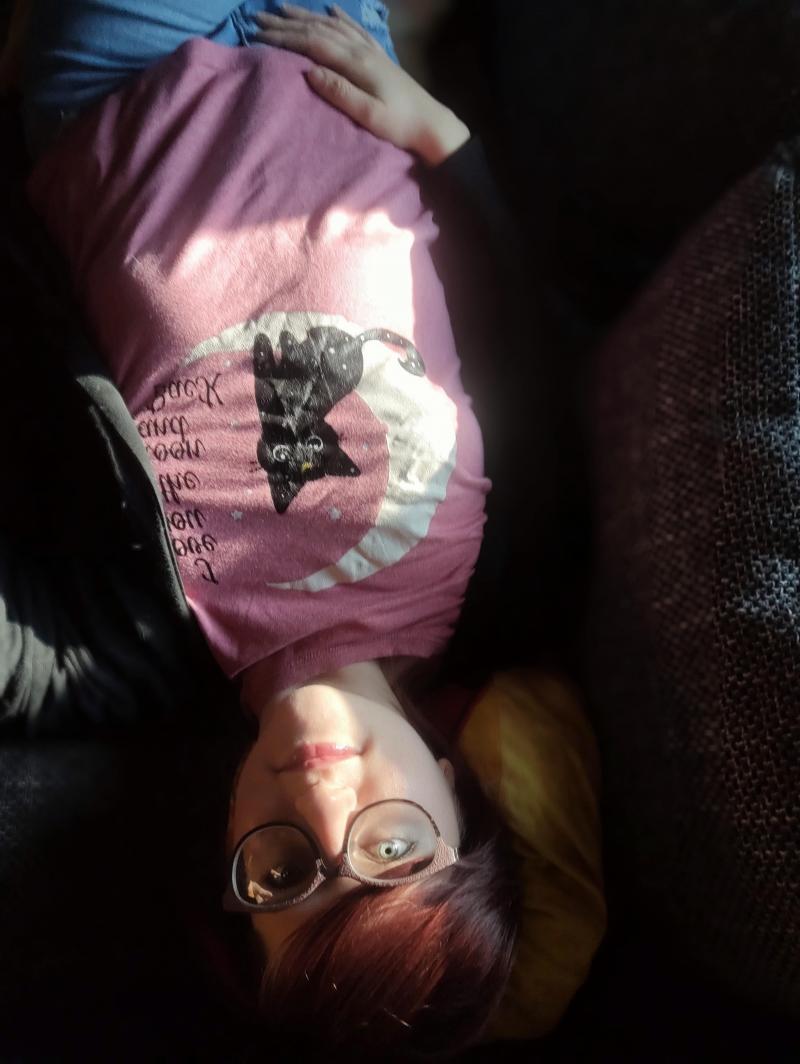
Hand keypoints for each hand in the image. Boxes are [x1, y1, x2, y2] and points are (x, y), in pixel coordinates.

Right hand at [253, 3, 469, 165]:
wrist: (432, 123)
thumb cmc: (400, 125)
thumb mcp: (368, 115)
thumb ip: (339, 92)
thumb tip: (308, 70)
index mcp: (356, 64)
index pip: (313, 43)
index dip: (285, 37)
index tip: (260, 36)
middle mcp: (362, 50)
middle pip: (319, 29)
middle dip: (287, 23)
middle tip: (259, 18)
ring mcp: (371, 50)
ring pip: (333, 24)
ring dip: (307, 15)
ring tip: (283, 8)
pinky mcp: (379, 55)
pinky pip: (355, 28)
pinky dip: (339, 16)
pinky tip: (331, 8)